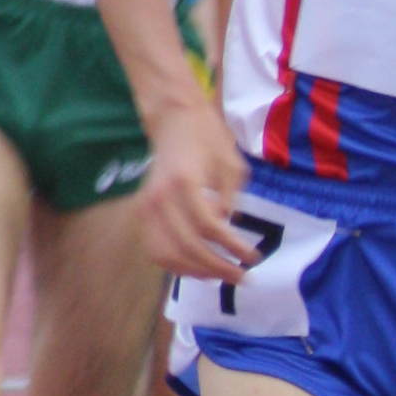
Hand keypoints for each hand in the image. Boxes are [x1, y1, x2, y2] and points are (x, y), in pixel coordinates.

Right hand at [140, 96, 254, 276]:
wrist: (174, 120)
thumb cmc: (208, 139)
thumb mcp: (232, 166)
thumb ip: (231, 201)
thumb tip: (228, 232)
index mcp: (184, 183)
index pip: (209, 227)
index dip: (232, 247)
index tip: (253, 257)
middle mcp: (160, 197)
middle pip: (187, 247)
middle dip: (217, 267)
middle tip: (242, 275)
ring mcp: (146, 206)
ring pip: (166, 256)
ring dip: (195, 272)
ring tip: (220, 274)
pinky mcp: (141, 212)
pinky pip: (155, 250)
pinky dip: (176, 264)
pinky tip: (198, 266)